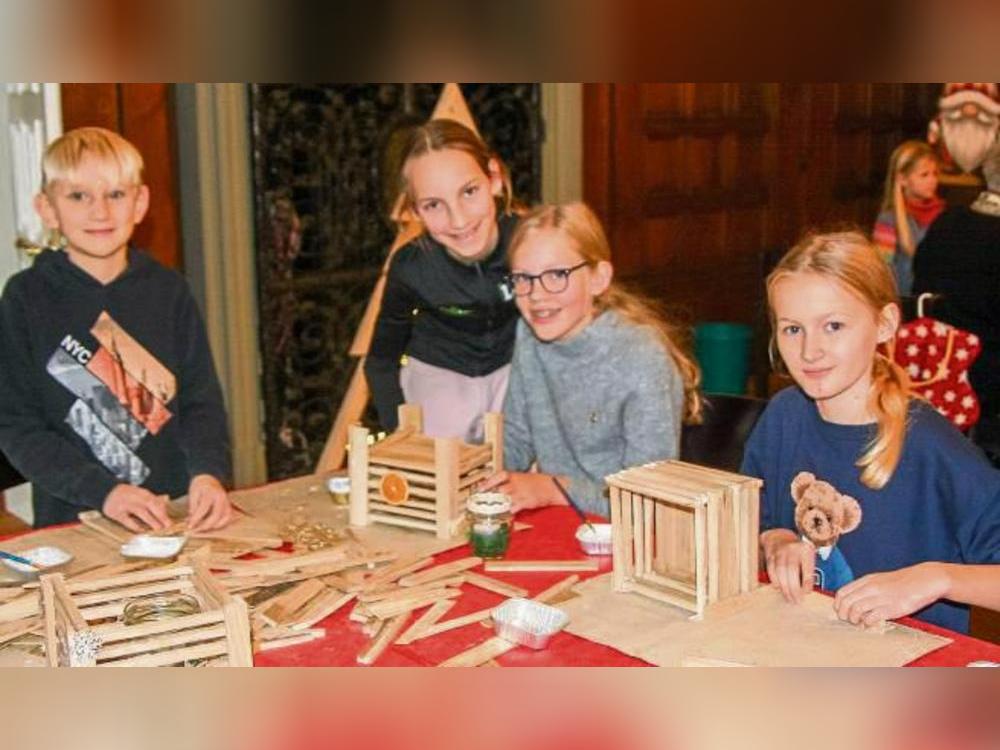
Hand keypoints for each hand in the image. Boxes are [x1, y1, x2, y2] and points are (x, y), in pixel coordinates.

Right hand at [102, 484, 170, 531]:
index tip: (170, 519)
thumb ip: (152, 498)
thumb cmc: (125, 494)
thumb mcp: (139, 493)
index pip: (155, 500)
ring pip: (140, 512)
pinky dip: (135, 526)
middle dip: (160, 515)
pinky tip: (142, 531)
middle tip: (168, 525)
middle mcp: (134, 497)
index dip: (163, 510)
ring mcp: (125, 504)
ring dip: (151, 521)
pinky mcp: (116, 513)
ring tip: (158, 529)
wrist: (105, 492)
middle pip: (150, 504)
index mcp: (141, 492)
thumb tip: (166, 500)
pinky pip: (127, 520)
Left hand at [186, 474, 232, 531]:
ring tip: (204, 528)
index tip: (190, 526)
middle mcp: (221, 497)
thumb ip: (193, 507)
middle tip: (196, 530)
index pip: (203, 509)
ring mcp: (227, 501)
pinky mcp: (229, 505)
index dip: (196, 519)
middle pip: (216, 515)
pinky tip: (213, 526)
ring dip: (215, 526)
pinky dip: (222, 523)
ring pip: (225, 517)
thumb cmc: (200, 486)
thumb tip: (191, 521)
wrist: (209, 478)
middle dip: (205, 525)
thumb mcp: (193, 494)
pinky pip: (228, 517)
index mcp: (210, 493)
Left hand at [477, 471, 568, 512]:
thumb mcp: (521, 477)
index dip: (487, 483)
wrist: (551, 486)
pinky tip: (504, 514)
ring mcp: (520, 493)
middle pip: (498, 490)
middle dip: (490, 497)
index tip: (478, 489)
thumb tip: (492, 486)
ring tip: (490, 510)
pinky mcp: (525, 502)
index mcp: (513, 476)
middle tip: (482, 502)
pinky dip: (508, 512)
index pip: (497, 477)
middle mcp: (515, 484)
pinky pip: (513, 508)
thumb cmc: (534, 482)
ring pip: (504, 500)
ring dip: (497, 506)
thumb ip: (507, 482)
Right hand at [761, 529, 814, 603]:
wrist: (780, 537)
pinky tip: (779, 587)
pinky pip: (771, 570)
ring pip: (780, 571)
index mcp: (805, 550)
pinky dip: (775, 580)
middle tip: (796, 600)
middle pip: (792, 570)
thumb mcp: (808, 557)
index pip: (807, 569)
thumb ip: (809, 571)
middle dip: (794, 588)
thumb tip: (806, 591)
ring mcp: (779, 551)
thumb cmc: (798, 552)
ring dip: (784, 587)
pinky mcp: (770, 555)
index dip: (807, 584)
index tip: (806, 593)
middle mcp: (792, 549)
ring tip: (788, 597)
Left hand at [833, 563, 948, 627]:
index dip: (838, 604)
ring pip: (856, 610)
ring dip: (854, 619)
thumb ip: (866, 587)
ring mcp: (881, 598)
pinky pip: (872, 617)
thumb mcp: (880, 579)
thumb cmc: (902, 582)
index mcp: (867, 580)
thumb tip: (852, 599)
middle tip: (848, 620)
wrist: (925, 580)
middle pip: (846, 603)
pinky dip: (867, 623)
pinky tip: (870, 623)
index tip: (840, 610)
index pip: (842, 592)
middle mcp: (871, 588)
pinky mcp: (892, 608)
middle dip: (843, 614)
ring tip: (858, 622)